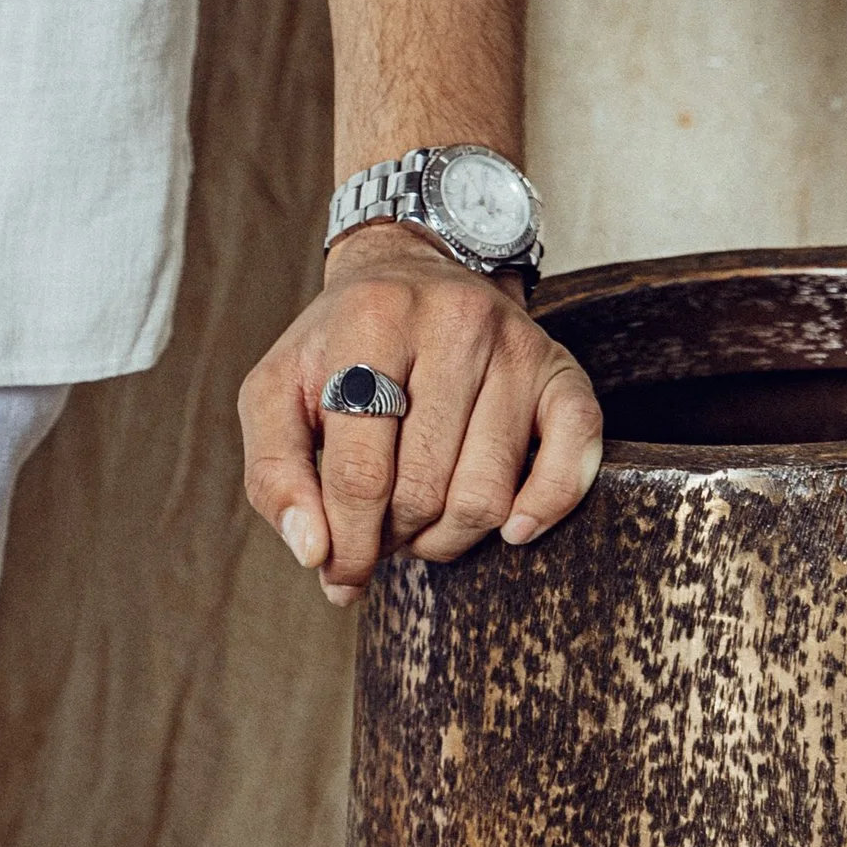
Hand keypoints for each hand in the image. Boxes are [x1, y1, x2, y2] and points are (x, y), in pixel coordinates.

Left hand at [239, 226, 601, 604]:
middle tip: (382, 529)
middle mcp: (452, 321)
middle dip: (395, 535)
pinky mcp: (560, 370)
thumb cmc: (338, 349)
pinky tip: (510, 527)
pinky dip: (542, 510)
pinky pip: (572, 459)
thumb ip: (274, 473)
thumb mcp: (278, 391)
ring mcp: (514, 344)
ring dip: (449, 537)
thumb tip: (315, 553)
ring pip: (487, 494)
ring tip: (421, 520)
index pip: (361, 470)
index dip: (348, 543)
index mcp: (372, 318)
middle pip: (424, 489)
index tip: (338, 573)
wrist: (407, 273)